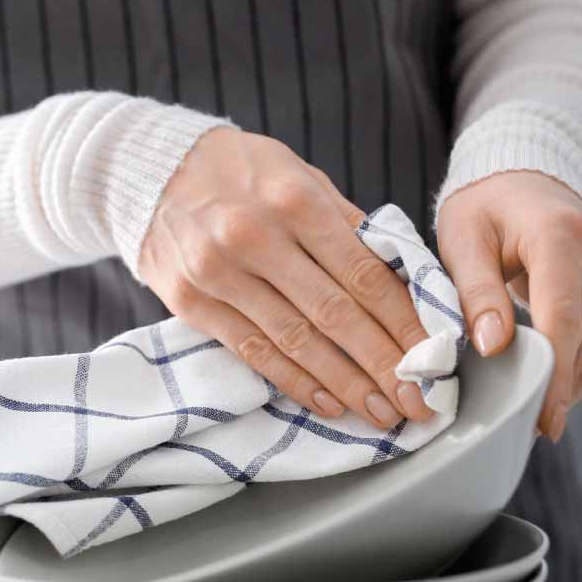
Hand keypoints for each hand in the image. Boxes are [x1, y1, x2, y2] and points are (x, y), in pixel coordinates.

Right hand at [140, 127, 432, 428]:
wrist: (149, 170)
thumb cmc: (238, 172)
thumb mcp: (298, 175)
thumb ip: (346, 224)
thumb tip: (401, 279)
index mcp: (294, 201)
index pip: (362, 273)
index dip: (402, 322)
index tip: (432, 356)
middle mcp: (256, 238)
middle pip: (334, 314)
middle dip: (383, 364)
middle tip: (417, 402)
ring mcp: (218, 274)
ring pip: (295, 341)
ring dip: (344, 383)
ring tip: (381, 411)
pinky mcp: (191, 302)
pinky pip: (252, 350)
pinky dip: (294, 381)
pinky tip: (328, 402)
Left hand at [437, 170, 581, 440]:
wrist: (522, 177)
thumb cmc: (484, 205)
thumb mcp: (462, 239)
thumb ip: (475, 292)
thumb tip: (493, 345)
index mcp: (560, 236)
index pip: (560, 316)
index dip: (550, 372)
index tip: (539, 415)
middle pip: (581, 339)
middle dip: (554, 388)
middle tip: (520, 430)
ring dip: (562, 383)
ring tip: (525, 416)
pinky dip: (568, 366)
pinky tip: (540, 388)